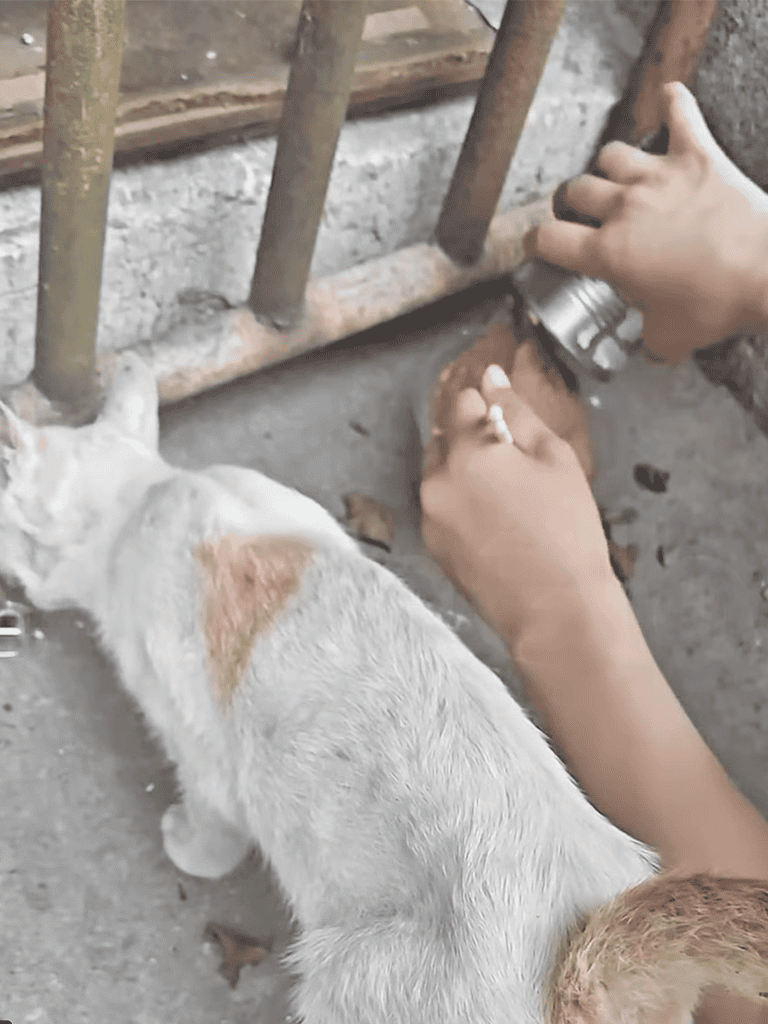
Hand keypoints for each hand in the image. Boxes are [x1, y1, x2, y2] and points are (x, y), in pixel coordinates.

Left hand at [420, 364, 613, 646]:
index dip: (490, 406)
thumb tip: (492, 377)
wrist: (555, 609)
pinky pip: (441, 506)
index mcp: (468, 451)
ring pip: (441, 473)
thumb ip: (517, 412)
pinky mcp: (432, 545)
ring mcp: (430, 514)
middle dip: (475, 440)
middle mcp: (437, 479)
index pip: (464, 401)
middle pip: (446, 436)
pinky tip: (497, 524)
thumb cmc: (566, 532)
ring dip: (466, 472)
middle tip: (517, 468)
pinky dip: (461, 504)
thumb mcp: (554, 459)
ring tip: (509, 500)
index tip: (509, 423)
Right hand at [524, 81, 767, 364]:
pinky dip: (672, 104)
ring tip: (619, 178)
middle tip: (584, 214)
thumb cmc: (716, 304)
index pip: (548, 240)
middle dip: (573, 204)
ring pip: (612, 154)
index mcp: (608, 253)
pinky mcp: (698, 157)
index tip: (538, 244)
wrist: (767, 274)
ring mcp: (659, 178)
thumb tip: (650, 347)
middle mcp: (625, 209)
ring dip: (610, 167)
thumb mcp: (669, 339)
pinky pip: (679, 114)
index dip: (535, 243)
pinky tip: (668, 97)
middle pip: (575, 190)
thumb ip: (649, 340)